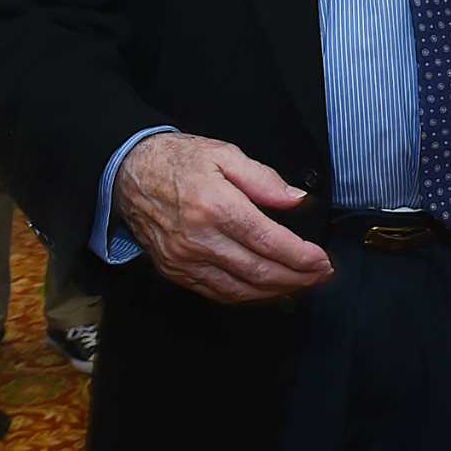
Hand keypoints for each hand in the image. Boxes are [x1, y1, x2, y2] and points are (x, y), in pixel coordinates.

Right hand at [112, 132, 331, 303]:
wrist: (127, 173)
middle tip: (321, 275)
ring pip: (240, 290)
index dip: (301, 257)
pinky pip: (217, 293)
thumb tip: (297, 199)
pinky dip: (247, 296)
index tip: (323, 260)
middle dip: (297, 278)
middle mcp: (199, 239)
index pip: (269, 242)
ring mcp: (184, 260)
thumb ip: (264, 179)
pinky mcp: (174, 272)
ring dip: (276, 292)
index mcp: (216, 206)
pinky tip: (267, 289)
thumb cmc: (179, 160)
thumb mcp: (225, 154)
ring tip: (302, 284)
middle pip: (258, 272)